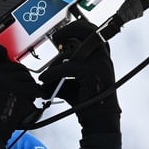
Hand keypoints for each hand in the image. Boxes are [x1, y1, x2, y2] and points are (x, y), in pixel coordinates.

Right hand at [0, 43, 38, 148]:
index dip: (1, 52)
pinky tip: (29, 97)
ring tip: (22, 92)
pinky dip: (34, 92)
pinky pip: (32, 86)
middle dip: (17, 73)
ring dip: (27, 83)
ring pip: (24, 74)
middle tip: (16, 84)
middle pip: (12, 63)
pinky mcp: (17, 90)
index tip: (4, 58)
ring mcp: (5, 81)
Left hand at [38, 19, 121, 148]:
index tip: (61, 34)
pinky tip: (45, 81)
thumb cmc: (86, 102)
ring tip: (45, 77)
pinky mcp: (93, 72)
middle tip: (56, 37)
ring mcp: (100, 64)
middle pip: (87, 30)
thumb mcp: (74, 82)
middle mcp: (103, 57)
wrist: (98, 121)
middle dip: (70, 29)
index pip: (93, 31)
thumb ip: (65, 69)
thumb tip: (46, 68)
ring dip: (54, 65)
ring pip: (70, 55)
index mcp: (102, 57)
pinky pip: (67, 68)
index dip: (77, 27)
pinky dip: (53, 74)